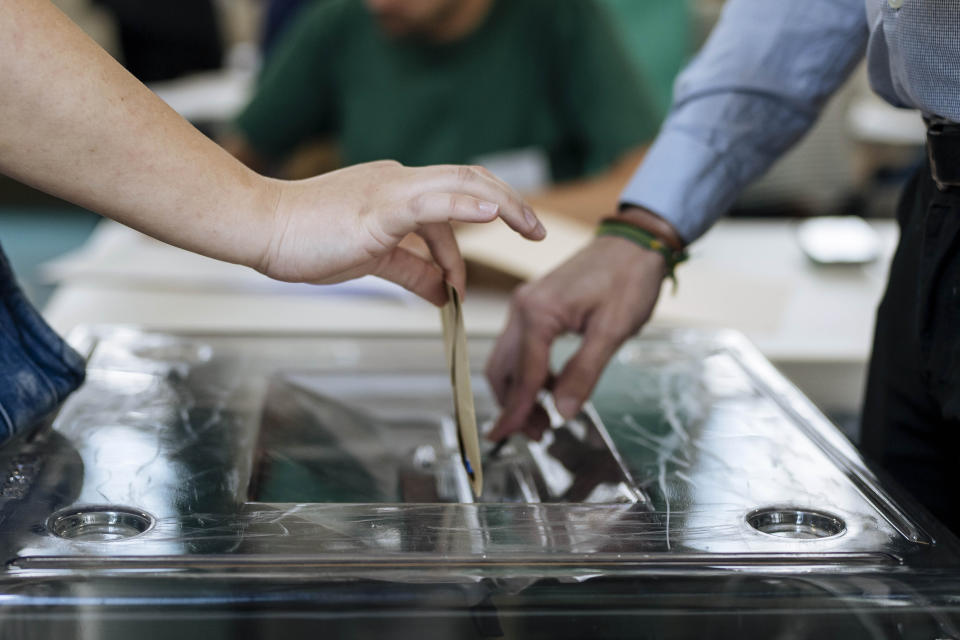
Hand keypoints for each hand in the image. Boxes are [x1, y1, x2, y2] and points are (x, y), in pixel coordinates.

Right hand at [255, 161, 545, 304]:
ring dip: (503, 203)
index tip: (507, 244)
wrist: (260, 227)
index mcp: (398, 192)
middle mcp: (400, 182)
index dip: (483, 223)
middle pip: (471, 179)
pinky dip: (466, 205)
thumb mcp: (372, 259)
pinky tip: (492, 213)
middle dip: (511, 204)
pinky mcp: (378, 208)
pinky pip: (430, 202)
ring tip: (531, 226)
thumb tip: (444, 292)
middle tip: (539, 230)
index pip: (454, 199)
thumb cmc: (307, 239)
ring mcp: (390, 191)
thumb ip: (412, 271)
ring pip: (460, 183)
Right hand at [485, 234, 666, 441]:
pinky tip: (551, 389)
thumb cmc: (628, 279)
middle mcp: (522, 308)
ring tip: (544, 418)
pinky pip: (521, 348)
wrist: (634, 243)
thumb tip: (563, 412)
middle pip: (502, 369)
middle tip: (537, 434)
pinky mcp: (535, 307)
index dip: (517, 412)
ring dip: (519, 392)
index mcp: (537, 313)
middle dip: (513, 405)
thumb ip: (585, 372)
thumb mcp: (613, 330)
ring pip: (507, 360)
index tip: (506, 439)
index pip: (522, 375)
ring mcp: (526, 306)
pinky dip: (529, 373)